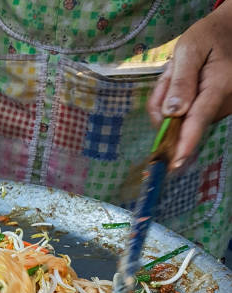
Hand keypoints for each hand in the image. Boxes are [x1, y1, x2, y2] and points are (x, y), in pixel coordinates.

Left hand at [147, 2, 231, 167]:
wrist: (229, 32)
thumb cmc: (208, 37)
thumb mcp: (189, 50)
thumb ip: (180, 82)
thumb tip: (173, 113)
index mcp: (218, 85)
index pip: (198, 120)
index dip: (185, 143)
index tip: (175, 163)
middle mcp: (224, 102)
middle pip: (180, 121)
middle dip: (164, 104)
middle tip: (171, 74)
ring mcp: (222, 109)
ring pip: (180, 120)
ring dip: (170, 101)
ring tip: (180, 74)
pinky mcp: (216, 112)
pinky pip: (186, 116)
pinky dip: (178, 103)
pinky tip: (185, 84)